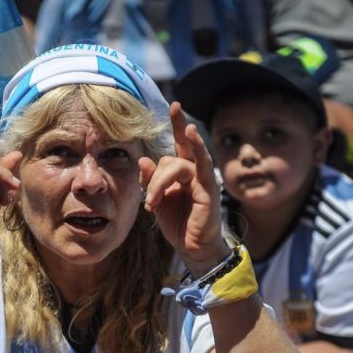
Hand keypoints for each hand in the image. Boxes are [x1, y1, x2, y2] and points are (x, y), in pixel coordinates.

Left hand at [139, 102, 227, 275]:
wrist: (192, 248)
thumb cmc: (178, 224)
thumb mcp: (157, 201)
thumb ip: (151, 180)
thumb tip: (143, 159)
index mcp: (181, 173)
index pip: (179, 145)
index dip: (177, 125)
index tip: (174, 105)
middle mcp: (194, 172)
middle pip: (175, 153)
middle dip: (167, 150)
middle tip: (163, 151)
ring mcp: (202, 179)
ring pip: (176, 165)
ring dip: (159, 184)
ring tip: (153, 204)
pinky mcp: (209, 189)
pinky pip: (201, 166)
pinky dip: (197, 148)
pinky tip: (192, 135)